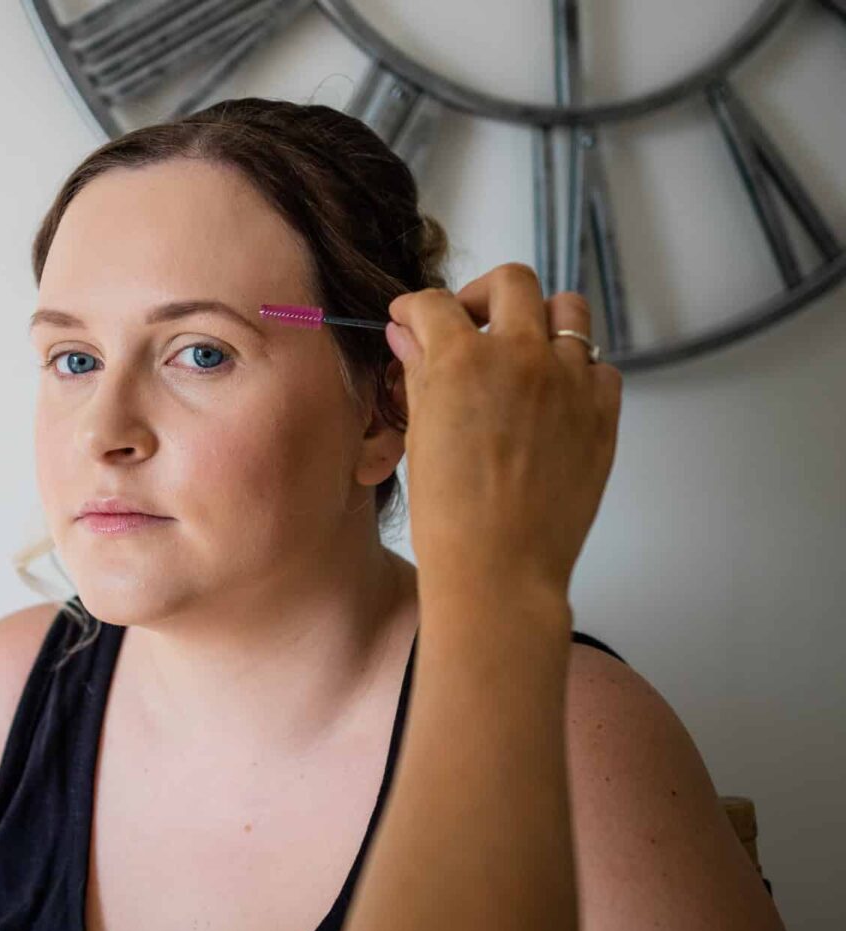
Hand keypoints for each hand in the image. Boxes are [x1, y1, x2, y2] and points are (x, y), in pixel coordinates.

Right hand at [384, 262, 622, 598]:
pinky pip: (599, 366)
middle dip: (482, 294)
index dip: (415, 308)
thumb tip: (408, 337)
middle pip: (512, 282)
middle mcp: (521, 357)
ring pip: (568, 310)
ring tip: (521, 352)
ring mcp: (570, 381)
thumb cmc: (449, 514)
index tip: (412, 319)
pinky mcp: (603, 411)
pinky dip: (576, 371)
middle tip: (469, 322)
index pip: (435, 304)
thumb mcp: (420, 435)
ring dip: (540, 320)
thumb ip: (418, 374)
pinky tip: (552, 398)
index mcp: (463, 360)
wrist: (499, 567)